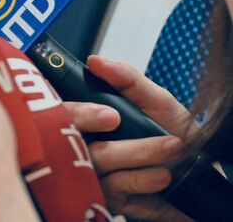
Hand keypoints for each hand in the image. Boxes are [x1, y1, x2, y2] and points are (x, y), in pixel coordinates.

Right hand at [63, 56, 194, 221]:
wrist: (197, 172)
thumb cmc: (173, 132)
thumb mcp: (156, 100)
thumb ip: (128, 80)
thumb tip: (96, 62)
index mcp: (90, 118)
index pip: (64, 111)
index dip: (79, 112)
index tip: (110, 113)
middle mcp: (85, 145)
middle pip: (72, 139)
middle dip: (94, 125)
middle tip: (125, 124)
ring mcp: (94, 173)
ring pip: (99, 163)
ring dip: (137, 154)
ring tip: (171, 147)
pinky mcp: (108, 199)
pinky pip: (117, 188)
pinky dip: (142, 179)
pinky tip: (162, 174)